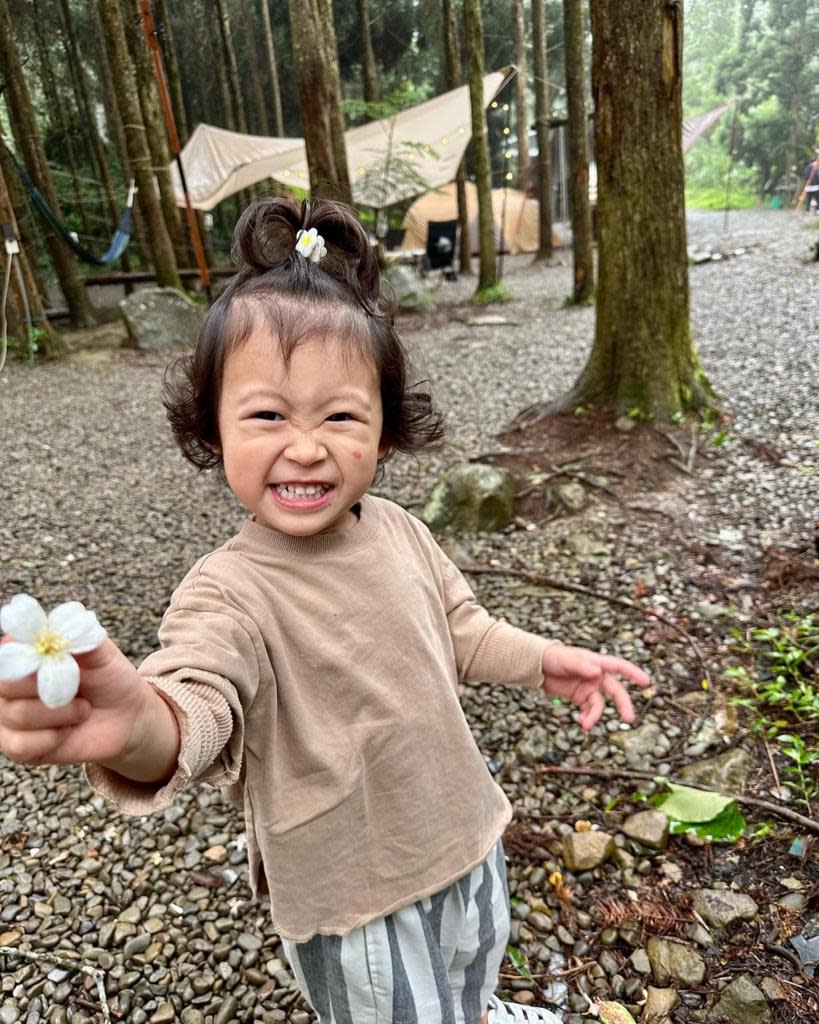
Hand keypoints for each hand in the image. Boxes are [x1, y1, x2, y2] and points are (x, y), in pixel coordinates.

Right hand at [0, 637, 152, 765]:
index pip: (7, 651)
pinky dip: (51, 738)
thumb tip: (68, 624)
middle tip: (76, 690)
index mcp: (27, 653)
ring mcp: (9, 716)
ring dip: (59, 714)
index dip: (22, 656)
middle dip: (44, 687)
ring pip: (15, 715)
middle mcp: (11, 684)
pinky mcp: (18, 746)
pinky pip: (20, 744)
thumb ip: (83, 637)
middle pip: (4, 684)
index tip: (47, 659)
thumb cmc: (109, 679)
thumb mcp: (104, 653)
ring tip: (82, 709)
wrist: (125, 717)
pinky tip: (68, 731)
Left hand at [541, 643, 650, 730]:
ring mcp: (589, 688)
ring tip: (586, 724)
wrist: (537, 666)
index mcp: (596, 663)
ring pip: (600, 705)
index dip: (634, 673)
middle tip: (629, 718)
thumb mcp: (566, 660)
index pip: (619, 667)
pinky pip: (588, 710)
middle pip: (615, 691)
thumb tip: (597, 671)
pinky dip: (586, 717)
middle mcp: (596, 676)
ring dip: (595, 716)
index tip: (647, 682)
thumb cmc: (553, 657)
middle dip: (623, 705)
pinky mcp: (580, 698)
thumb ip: (581, 666)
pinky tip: (581, 721)